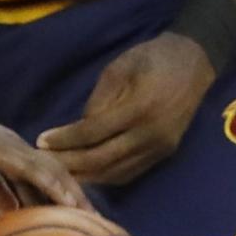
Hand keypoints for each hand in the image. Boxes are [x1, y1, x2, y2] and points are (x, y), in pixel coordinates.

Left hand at [37, 33, 215, 186]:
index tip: (40, 142)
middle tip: (42, 164)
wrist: (195, 62)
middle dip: (70, 164)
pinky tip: (85, 175)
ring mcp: (160, 148)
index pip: (93, 132)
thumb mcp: (118, 68)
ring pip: (116, 172)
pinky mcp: (164, 154)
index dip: (65, 140)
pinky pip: (130, 172)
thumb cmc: (151, 58)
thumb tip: (77, 130)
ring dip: (85, 176)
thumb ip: (97, 101)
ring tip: (58, 173)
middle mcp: (152, 134)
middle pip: (103, 159)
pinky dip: (105, 176)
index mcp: (139, 108)